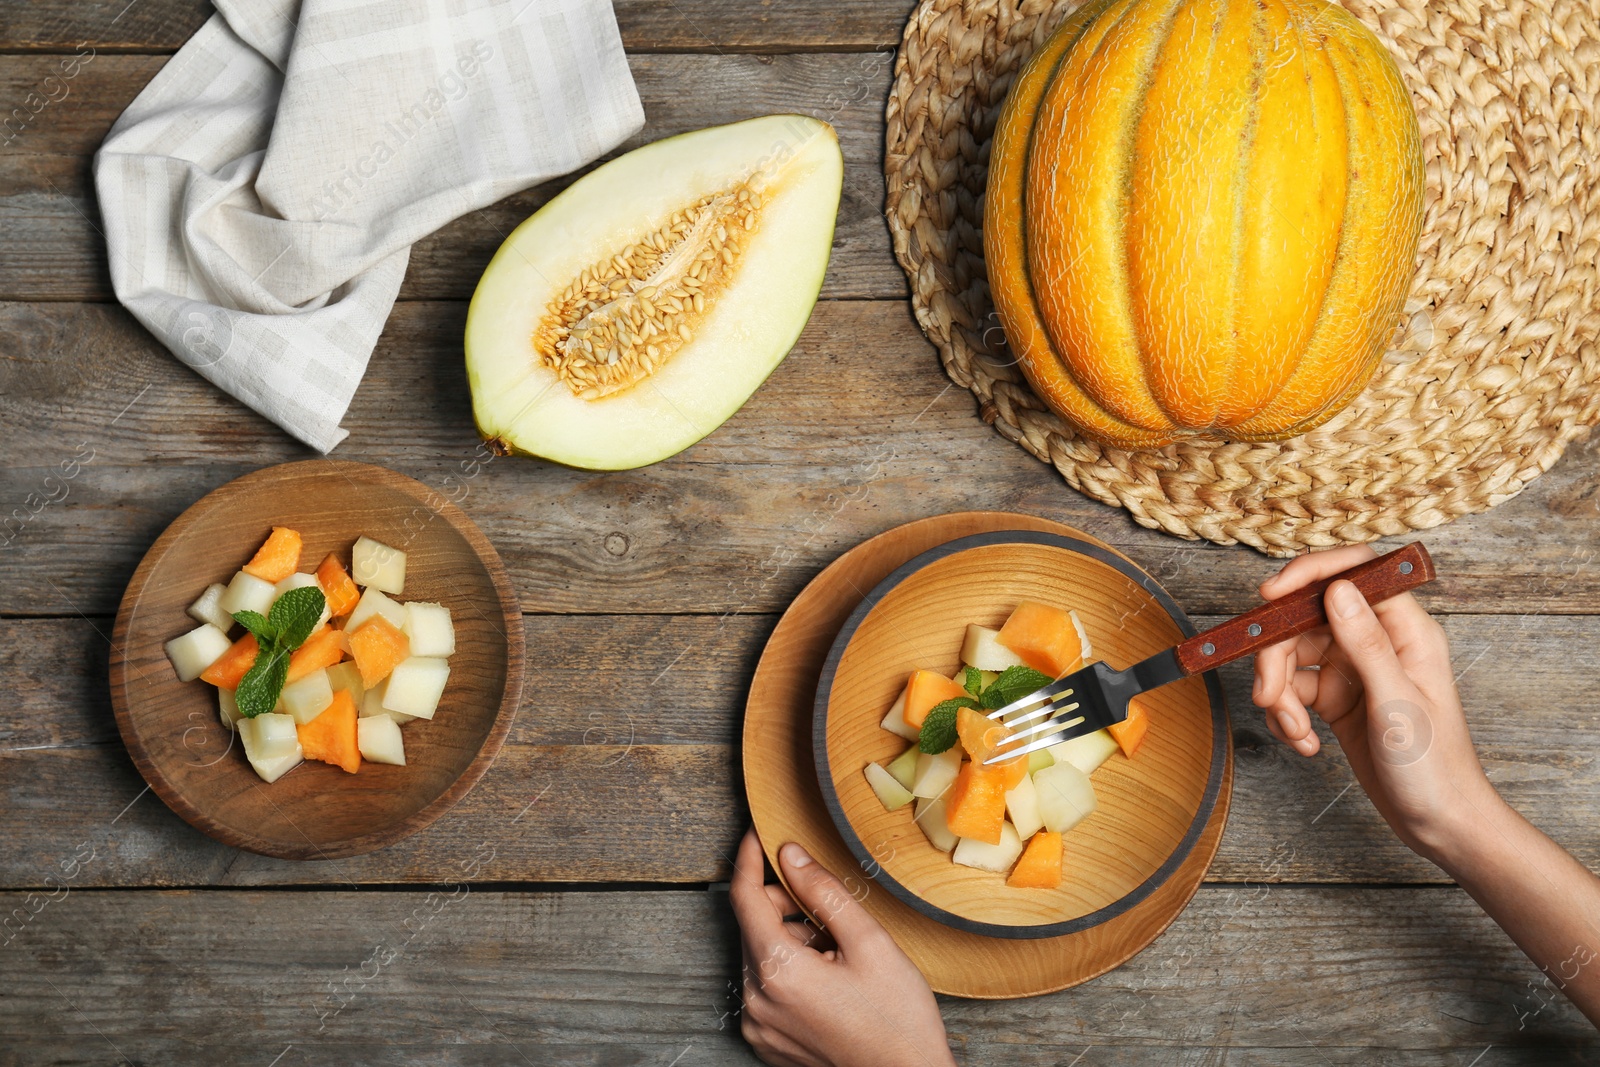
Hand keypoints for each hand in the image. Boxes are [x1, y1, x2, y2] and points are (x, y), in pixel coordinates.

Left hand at [728, 828, 954, 1066]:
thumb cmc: (896, 1019)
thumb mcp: (869, 943)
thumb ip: (823, 892)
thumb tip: (790, 854)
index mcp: (777, 971)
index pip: (744, 897)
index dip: (750, 858)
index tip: (758, 833)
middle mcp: (755, 1000)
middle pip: (752, 925)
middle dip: (783, 905)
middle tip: (830, 914)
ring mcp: (757, 1024)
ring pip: (759, 955)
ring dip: (788, 940)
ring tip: (837, 955)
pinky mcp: (765, 1040)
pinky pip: (763, 987)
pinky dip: (786, 971)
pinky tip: (827, 980)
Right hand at [1251, 544, 1501, 857]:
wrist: (1438, 823)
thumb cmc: (1435, 768)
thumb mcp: (1398, 704)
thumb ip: (1366, 644)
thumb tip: (1337, 589)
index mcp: (1406, 630)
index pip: (1355, 572)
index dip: (1310, 573)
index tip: (1269, 594)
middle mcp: (1377, 641)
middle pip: (1307, 618)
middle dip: (1278, 655)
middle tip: (1267, 693)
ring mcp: (1354, 669)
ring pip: (1293, 655)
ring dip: (1279, 693)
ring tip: (1294, 730)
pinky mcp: (1336, 697)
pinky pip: (1293, 688)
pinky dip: (1286, 714)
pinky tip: (1303, 742)